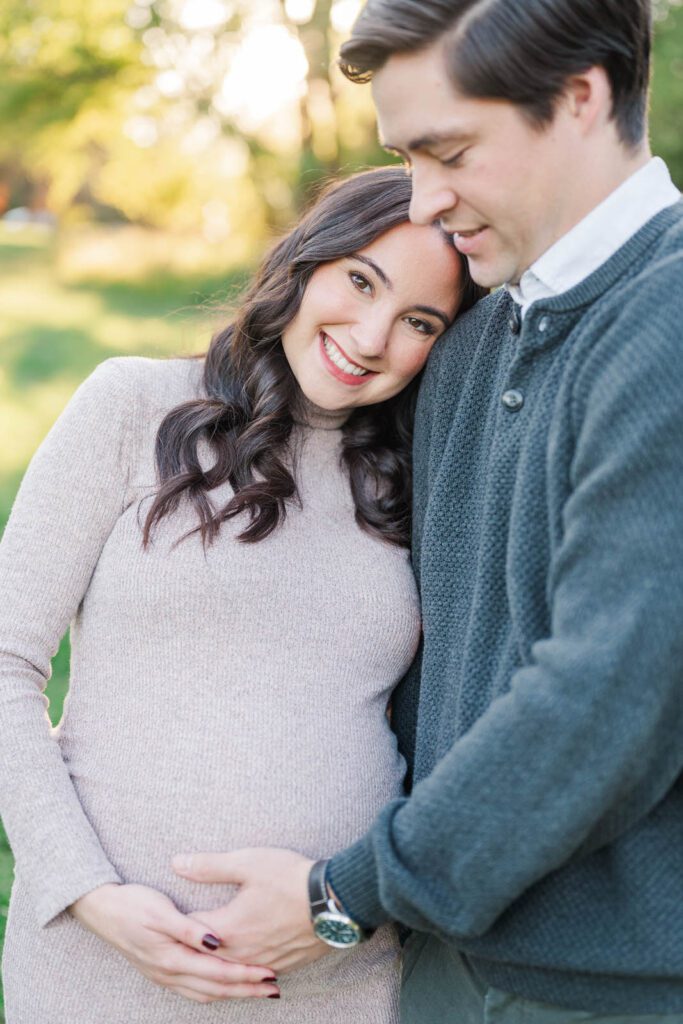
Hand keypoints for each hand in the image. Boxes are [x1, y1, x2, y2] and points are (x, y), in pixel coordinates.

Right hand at [70, 882, 279, 1002]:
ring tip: (257, 991)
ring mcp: (164, 976)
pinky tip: (224, 988)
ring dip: (232, 993)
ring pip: (205, 994)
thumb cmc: (132, 904)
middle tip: (273, 988)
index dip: (245, 975)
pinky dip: (214, 991)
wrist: (101, 909)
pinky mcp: (161, 971)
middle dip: (246, 990)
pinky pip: (193, 990)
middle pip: (215, 989)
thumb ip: (189, 929)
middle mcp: (169, 973)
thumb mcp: (161, 912)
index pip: (217, 973)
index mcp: (172, 959)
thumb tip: (216, 942)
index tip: (269, 972)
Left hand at [173, 849, 332, 973]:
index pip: (191, 932)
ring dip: (215, 965)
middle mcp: (242, 953)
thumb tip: (176, 863)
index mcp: (228, 929)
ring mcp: (263, 963)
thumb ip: (209, 866)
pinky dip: (240, 971)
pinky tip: (239, 968)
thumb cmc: (290, 878)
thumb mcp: (247, 863)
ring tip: (201, 962)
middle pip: (206, 958)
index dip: (177, 924)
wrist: (334, 900)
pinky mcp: (282, 965)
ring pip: (229, 971)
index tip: (166, 918)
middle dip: (191, 949)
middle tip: (175, 944)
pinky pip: (252, 974)